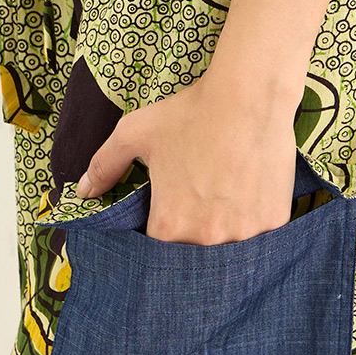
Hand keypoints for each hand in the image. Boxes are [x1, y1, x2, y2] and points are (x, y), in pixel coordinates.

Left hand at [75, 75, 299, 245]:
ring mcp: (243, 236)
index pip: (158, 253)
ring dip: (224, 239)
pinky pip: (260, 241)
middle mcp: (205, 239)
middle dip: (193, 242)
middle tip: (200, 211)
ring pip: (229, 254)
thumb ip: (104, 165)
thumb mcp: (135, 133)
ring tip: (226, 206)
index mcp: (169, 226)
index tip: (168, 221)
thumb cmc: (190, 113)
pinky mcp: (273, 225)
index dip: (161, 237)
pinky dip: (253, 228)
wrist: (250, 96)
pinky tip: (250, 202)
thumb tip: (82, 190)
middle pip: (193, 258)